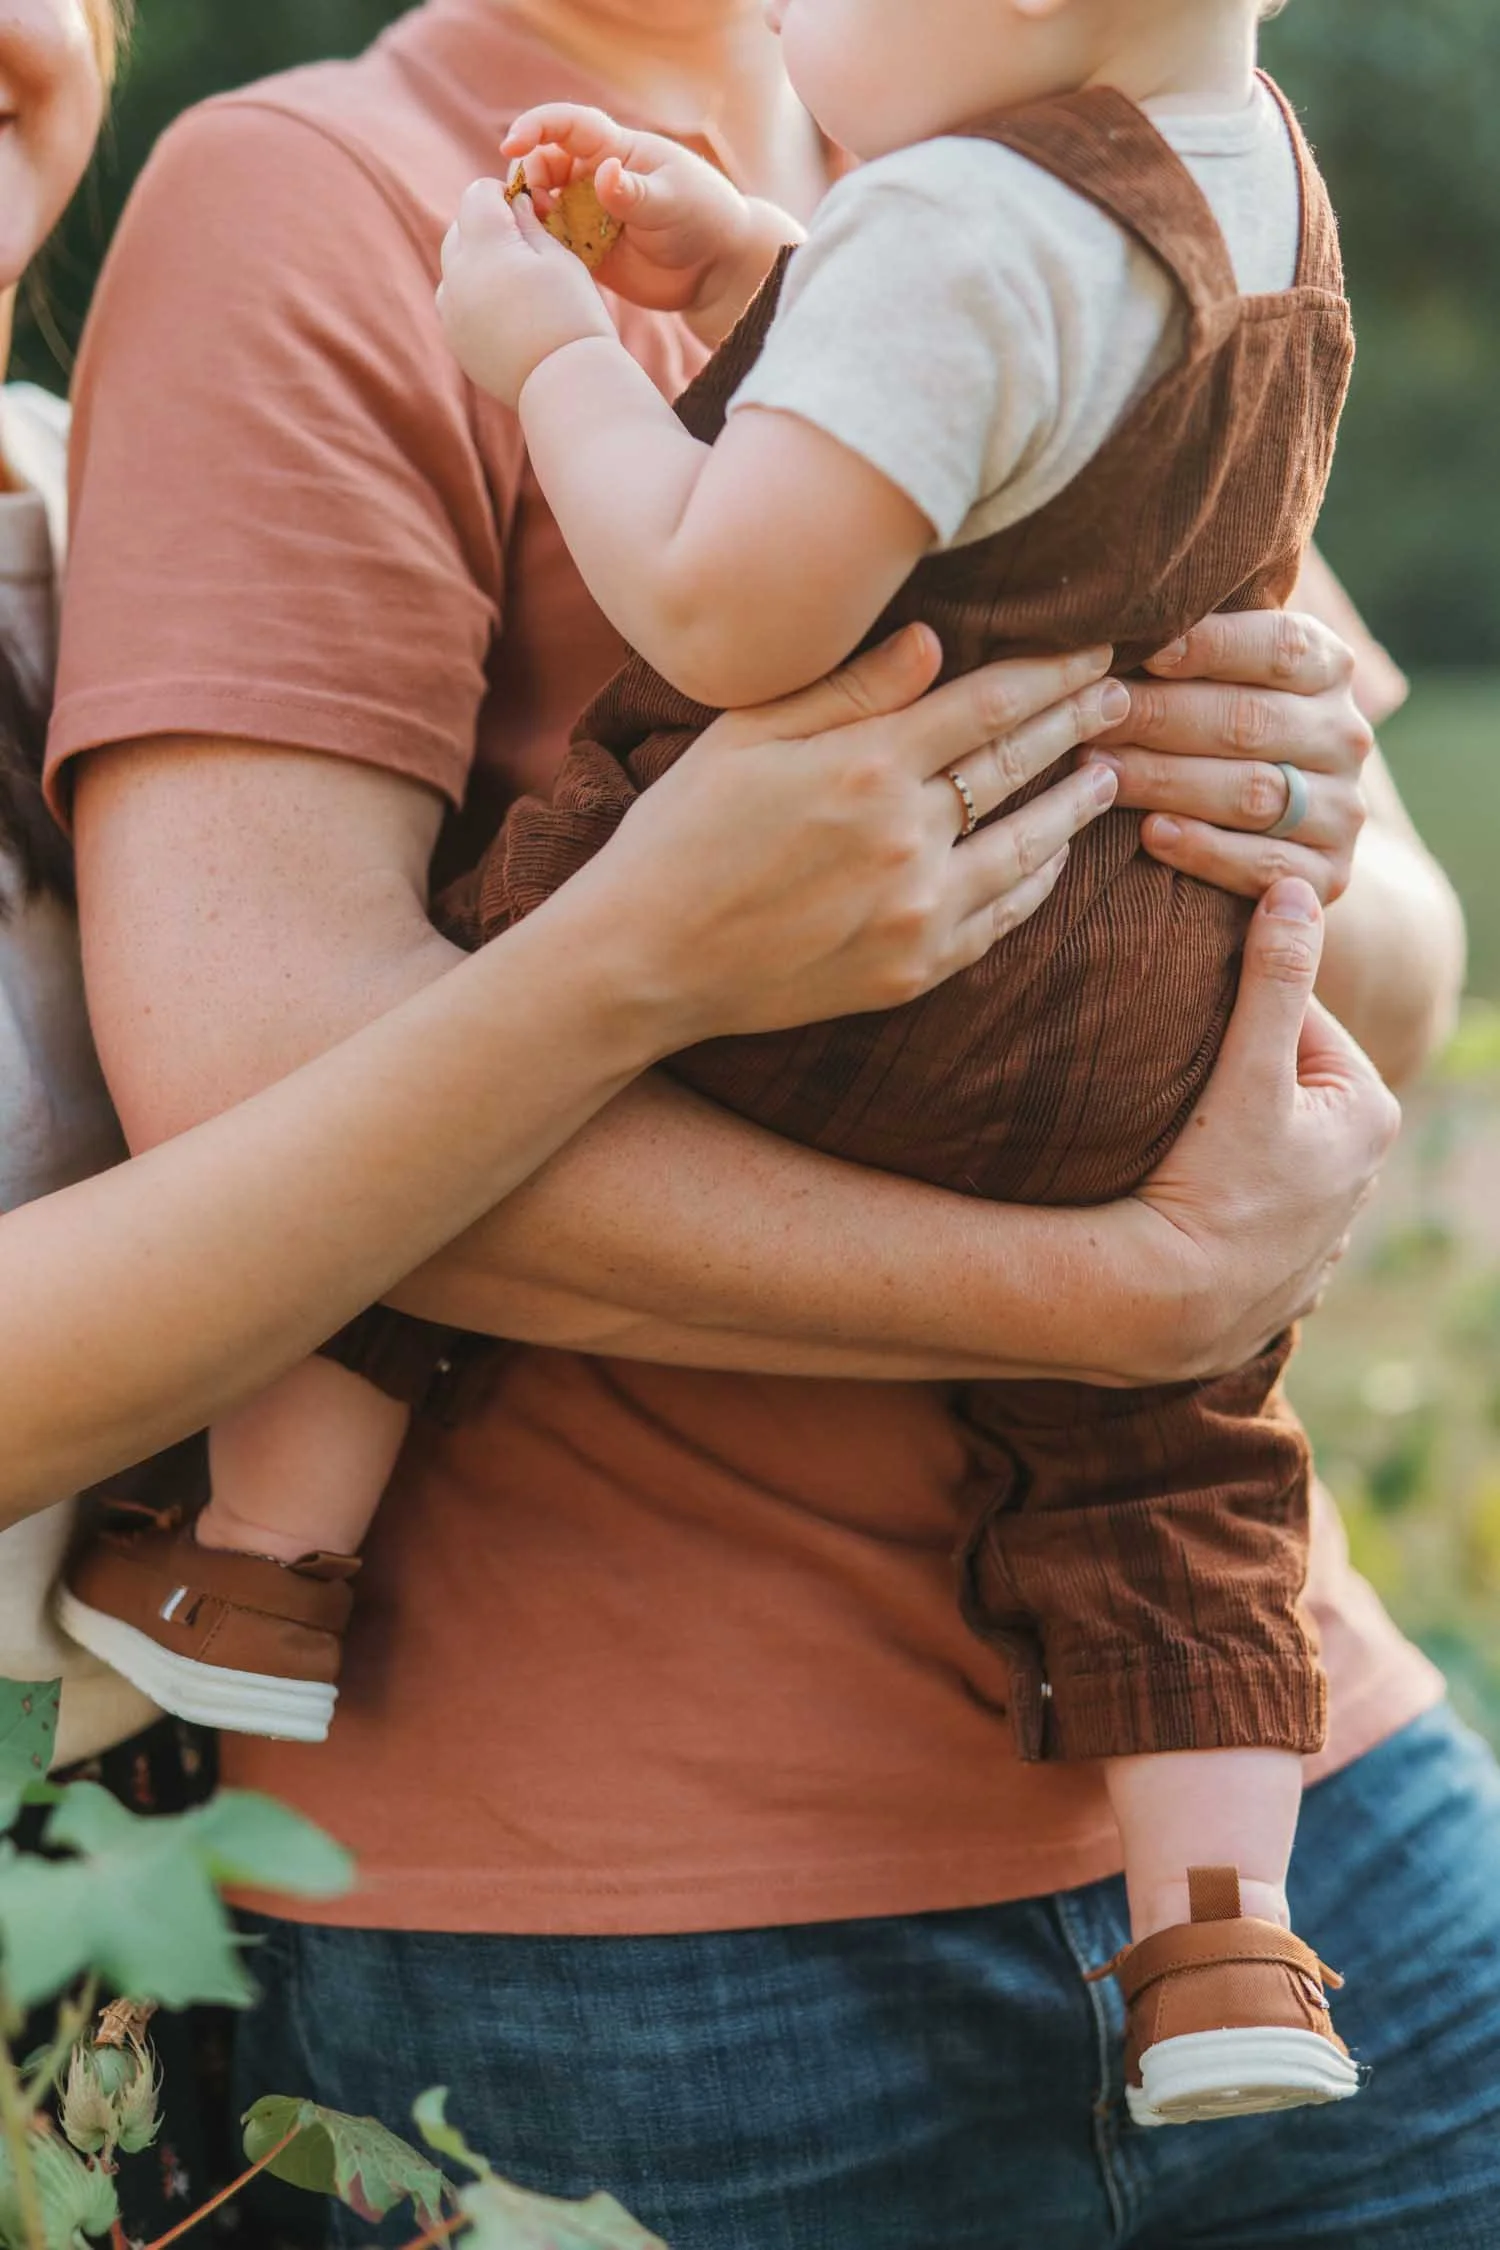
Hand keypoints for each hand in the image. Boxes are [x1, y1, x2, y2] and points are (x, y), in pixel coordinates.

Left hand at [437, 176, 615, 407]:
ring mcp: (450, 311)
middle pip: (460, 228)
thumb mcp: (559, 257)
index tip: (530, 209)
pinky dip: (473, 296)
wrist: (566, 386)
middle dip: (487, 226)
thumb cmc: (573, 316)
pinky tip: (506, 312)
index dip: (504, 195)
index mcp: (485, 245)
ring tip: (514, 281)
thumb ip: (528, 223)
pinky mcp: (455, 340)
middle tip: (525, 245)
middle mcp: (457, 275)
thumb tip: (513, 204)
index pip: (478, 193)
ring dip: (477, 262)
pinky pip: (455, 303)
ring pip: (453, 266)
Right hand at [500, 105, 771, 324]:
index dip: (534, 127)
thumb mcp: (672, 200)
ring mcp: (587, 214)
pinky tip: (548, 260)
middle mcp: (593, 177)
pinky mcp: (586, 250)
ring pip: (541, 205)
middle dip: (527, 178)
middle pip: (541, 164)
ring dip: (530, 215)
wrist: (715, 269)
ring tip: (543, 233)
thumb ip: (634, 191)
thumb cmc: (702, 218)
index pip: (565, 125)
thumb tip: (603, 172)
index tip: (511, 143)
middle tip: (536, 203)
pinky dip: (540, 248)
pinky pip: (551, 245)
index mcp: (613, 150)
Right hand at [570, 623, 1127, 1044]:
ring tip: (1109, 774)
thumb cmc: (680, 835)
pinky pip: (1001, 920)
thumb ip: (844, 687)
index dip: (1052, 669)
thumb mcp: (743, 735)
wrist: (644, 961)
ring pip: (1028, 846)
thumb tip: (934, 640)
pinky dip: (1040, 884)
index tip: (1096, 644)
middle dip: (1079, 722)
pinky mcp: (913, 971)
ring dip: (1076, 804)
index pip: (989, 701)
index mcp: (865, 764)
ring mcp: (916, 910)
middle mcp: (905, 836)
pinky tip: (1058, 858)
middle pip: (1019, 764)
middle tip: (1125, 692)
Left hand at [1082, 611, 1373, 903]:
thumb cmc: (1220, 733)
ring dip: (1167, 781)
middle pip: (1250, 722)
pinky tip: (1151, 834)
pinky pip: (1266, 865)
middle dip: (1160, 717)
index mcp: (1328, 670)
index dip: (1212, 646)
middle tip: (1092, 715)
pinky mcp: (1328, 875)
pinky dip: (1205, 850)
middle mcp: (1345, 736)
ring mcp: (1342, 809)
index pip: (1279, 647)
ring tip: (1100, 772)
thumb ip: (1195, 646)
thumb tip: (1115, 608)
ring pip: (1252, 793)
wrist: (1282, 839)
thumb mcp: (1223, 678)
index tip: (1146, 649)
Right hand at [1113, 879, 1399, 1384]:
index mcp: (1369, 1113)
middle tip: (1169, 1084)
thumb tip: (1296, 887)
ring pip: (1269, 1149)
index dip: (1236, 1012)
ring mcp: (1325, 1231)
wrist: (1171, 1308)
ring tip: (1170, 1140)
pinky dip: (1225, 1197)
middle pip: (1285, 1087)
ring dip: (1228, 1136)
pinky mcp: (1285, 1274)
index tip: (1182, 1017)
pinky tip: (1187, 1199)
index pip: (1300, 1024)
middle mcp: (1363, 1174)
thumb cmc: (1214, 1186)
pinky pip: (1254, 1210)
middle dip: (1233, 1076)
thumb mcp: (1247, 1071)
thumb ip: (1273, 978)